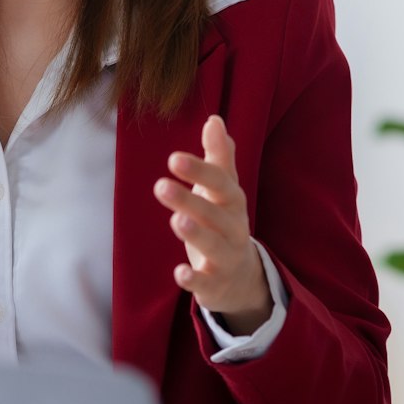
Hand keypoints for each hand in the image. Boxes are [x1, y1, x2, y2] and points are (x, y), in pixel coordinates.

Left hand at [156, 114, 268, 333]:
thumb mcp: (224, 189)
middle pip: (213, 213)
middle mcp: (233, 227)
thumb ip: (219, 156)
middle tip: (161, 186)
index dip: (199, 170)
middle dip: (189, 199)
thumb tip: (214, 119)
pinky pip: (206, 282)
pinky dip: (194, 279)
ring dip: (195, 234)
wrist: (242, 274)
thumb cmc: (224, 221)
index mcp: (232, 201)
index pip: (220, 182)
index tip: (173, 158)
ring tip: (176, 221)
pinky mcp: (215, 283)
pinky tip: (180, 273)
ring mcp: (225, 256)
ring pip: (213, 245)